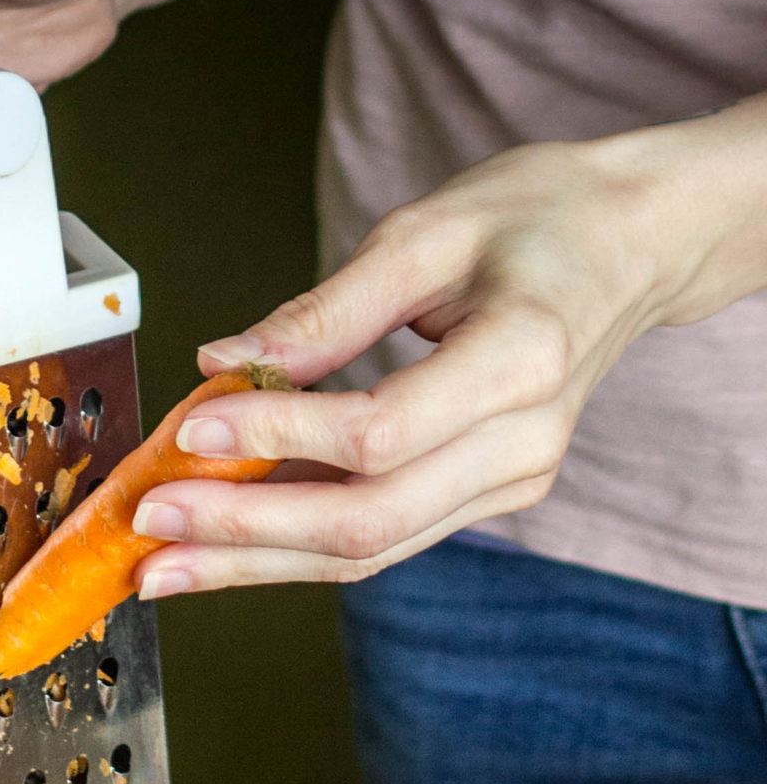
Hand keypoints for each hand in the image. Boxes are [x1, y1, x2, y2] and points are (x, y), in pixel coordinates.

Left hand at [132, 99, 766, 597]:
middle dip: (246, 530)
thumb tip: (224, 364)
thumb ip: (324, 311)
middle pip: (368, 520)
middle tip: (149, 527)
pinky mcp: (484, 497)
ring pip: (369, 550)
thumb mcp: (427, 231)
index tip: (192, 428)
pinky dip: (296, 546)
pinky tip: (226, 546)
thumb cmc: (540, 219)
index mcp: (522, 362)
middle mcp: (523, 445)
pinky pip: (382, 539)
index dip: (278, 439)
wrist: (633, 247)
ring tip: (163, 565)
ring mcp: (509, 483)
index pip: (380, 433)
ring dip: (256, 561)